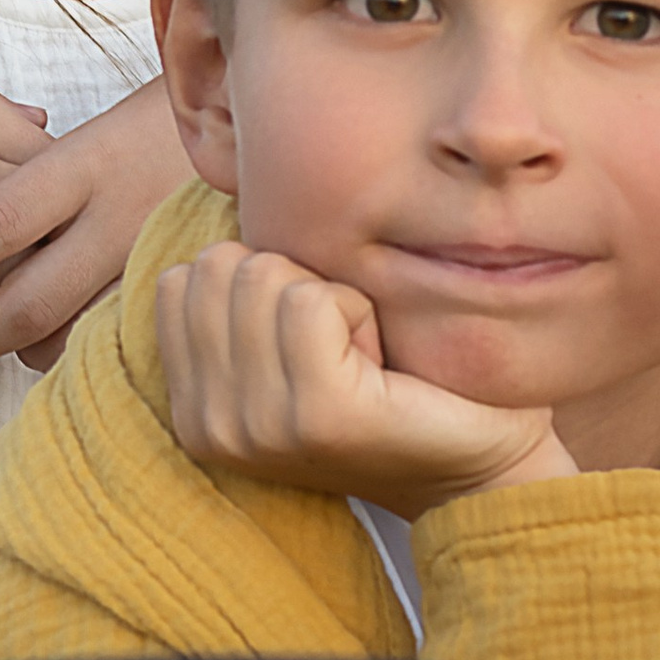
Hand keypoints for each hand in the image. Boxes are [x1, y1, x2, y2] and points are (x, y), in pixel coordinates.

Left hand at [0, 74, 186, 369]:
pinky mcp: (180, 293)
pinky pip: (107, 341)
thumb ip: (33, 170)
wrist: (261, 124)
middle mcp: (118, 217)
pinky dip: (63, 348)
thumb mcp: (90, 129)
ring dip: (8, 347)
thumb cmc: (159, 123)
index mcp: (85, 164)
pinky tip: (36, 338)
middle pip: (24, 301)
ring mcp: (154, 262)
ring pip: (65, 334)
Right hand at [154, 238, 572, 512]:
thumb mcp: (288, 345)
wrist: (480, 467)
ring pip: (264, 274)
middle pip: (219, 266)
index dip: (256, 283)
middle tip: (341, 348)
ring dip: (329, 296)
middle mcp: (212, 425)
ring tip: (361, 355)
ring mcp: (259, 425)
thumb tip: (221, 192)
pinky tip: (381, 360)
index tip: (307, 342)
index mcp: (194, 410)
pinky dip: (358, 309)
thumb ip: (238, 299)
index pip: (179, 280)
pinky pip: (312, 300)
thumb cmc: (396, 389)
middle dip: (291, 283)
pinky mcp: (318, 414)